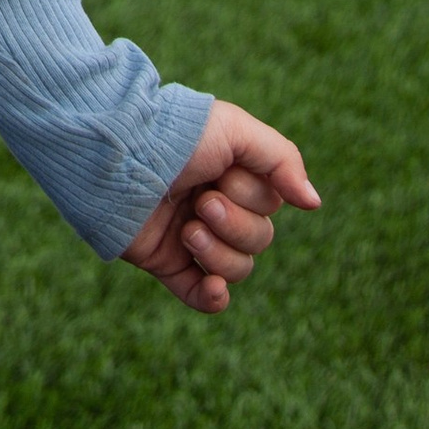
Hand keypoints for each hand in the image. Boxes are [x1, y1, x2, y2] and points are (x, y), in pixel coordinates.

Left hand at [121, 100, 319, 314]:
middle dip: (233, 224)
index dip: (251, 196)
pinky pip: (201, 296)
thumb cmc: (175, 135)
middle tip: (200, 203)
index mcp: (232, 176)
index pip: (269, 206)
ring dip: (217, 253)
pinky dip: (212, 298)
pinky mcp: (165, 262)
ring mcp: (191, 238)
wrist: (114, 157)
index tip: (220, 174)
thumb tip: (313, 204)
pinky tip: (212, 288)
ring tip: (186, 229)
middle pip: (258, 241)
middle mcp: (215, 207)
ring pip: (235, 270)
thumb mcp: (235, 131)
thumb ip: (282, 161)